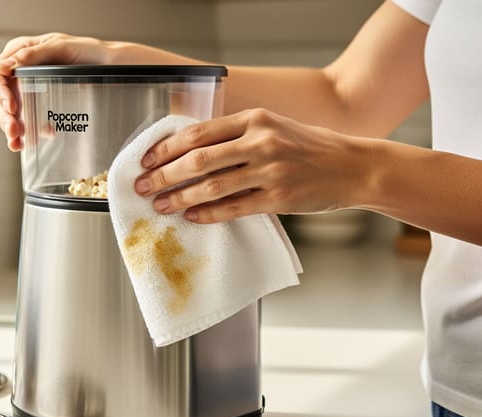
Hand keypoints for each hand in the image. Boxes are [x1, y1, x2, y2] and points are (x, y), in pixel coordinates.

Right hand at [0, 33, 113, 150]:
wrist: (111, 66)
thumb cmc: (90, 52)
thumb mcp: (61, 48)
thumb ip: (32, 54)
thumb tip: (8, 65)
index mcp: (21, 52)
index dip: (0, 91)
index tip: (12, 106)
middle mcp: (20, 70)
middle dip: (4, 115)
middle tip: (14, 130)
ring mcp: (28, 89)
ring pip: (8, 111)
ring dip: (11, 127)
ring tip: (18, 140)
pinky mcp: (38, 105)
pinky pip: (23, 121)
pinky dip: (23, 134)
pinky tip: (28, 142)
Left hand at [134, 108, 367, 222]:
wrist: (354, 166)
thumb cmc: (309, 147)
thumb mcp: (273, 126)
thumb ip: (236, 134)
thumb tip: (189, 150)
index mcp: (254, 119)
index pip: (198, 133)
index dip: (166, 148)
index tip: (146, 160)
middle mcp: (261, 141)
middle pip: (197, 160)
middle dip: (163, 175)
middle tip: (142, 187)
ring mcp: (270, 171)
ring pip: (211, 186)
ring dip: (179, 198)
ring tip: (160, 206)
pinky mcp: (279, 198)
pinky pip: (234, 209)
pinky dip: (208, 214)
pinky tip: (191, 217)